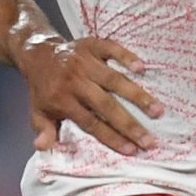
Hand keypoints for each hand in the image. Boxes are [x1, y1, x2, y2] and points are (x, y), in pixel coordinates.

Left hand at [20, 34, 161, 153]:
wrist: (37, 52)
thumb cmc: (43, 88)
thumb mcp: (37, 112)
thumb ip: (43, 130)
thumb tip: (42, 147)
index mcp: (62, 99)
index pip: (91, 122)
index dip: (111, 137)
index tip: (132, 150)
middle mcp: (75, 80)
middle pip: (106, 105)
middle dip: (129, 124)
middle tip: (150, 140)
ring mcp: (84, 61)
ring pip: (114, 80)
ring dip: (137, 95)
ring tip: (158, 111)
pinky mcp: (91, 45)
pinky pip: (111, 49)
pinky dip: (126, 56)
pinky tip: (142, 68)